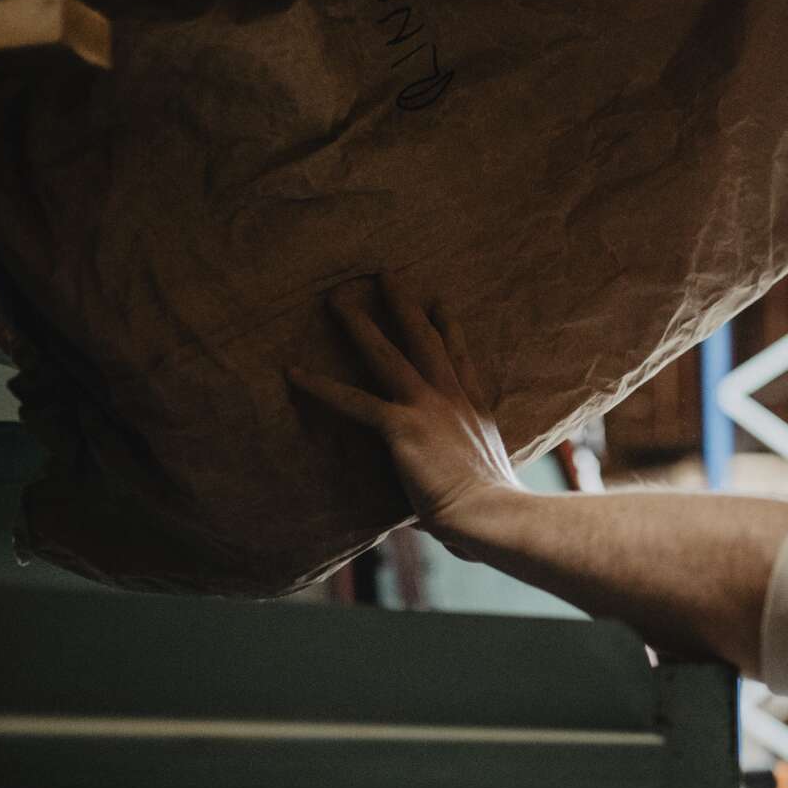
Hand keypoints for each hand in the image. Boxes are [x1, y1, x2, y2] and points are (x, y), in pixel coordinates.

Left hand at [288, 276, 520, 545]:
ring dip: (360, 325)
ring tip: (336, 299)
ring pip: (388, 355)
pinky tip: (293, 372)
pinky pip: (353, 401)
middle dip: (405, 305)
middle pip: (426, 339)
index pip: (459, 358)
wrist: (493, 513)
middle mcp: (453, 398)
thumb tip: (439, 512)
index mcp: (476, 409)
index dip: (448, 327)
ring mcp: (428, 407)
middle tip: (387, 274)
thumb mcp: (484, 481)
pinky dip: (320, 387)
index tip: (439, 302)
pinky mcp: (402, 426)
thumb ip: (460, 480)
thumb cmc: (491, 510)